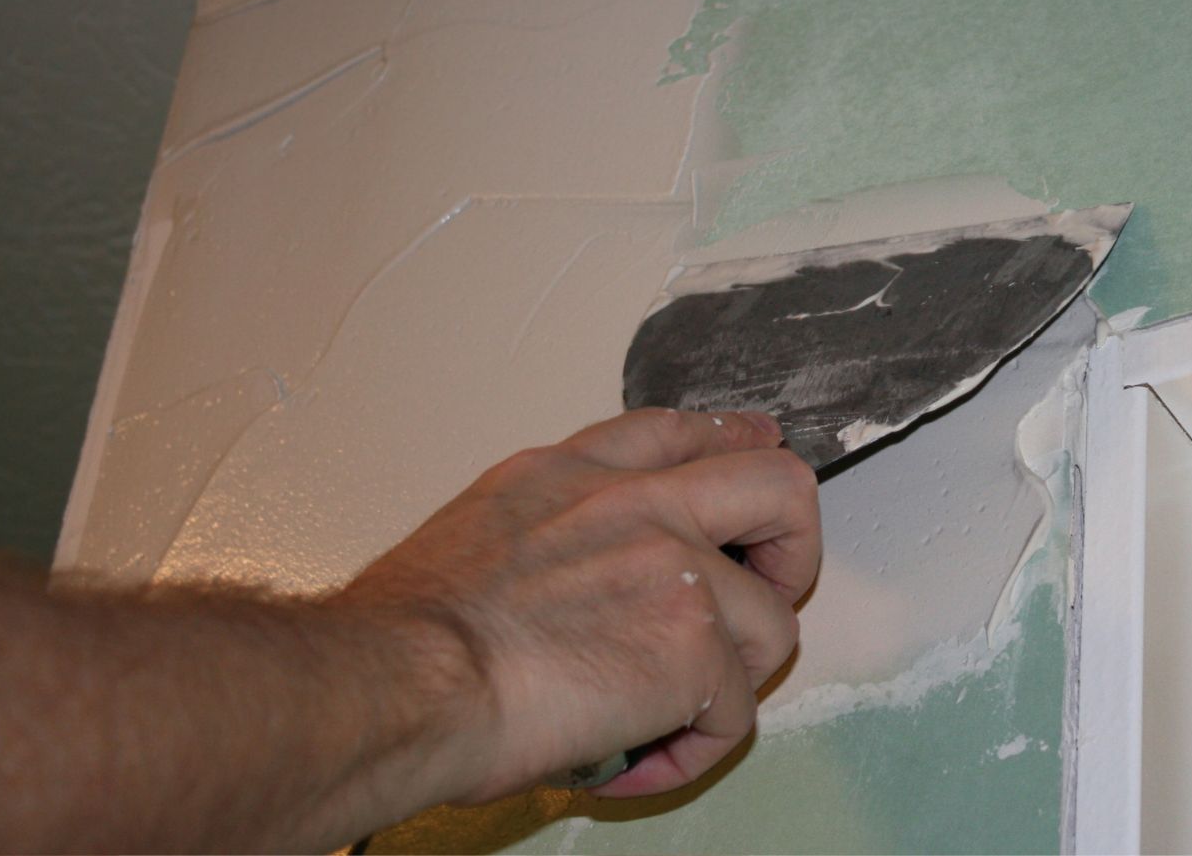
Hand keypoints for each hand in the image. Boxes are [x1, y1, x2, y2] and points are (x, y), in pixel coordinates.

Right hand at [334, 408, 819, 802]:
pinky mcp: (694, 645)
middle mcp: (636, 503)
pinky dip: (693, 750)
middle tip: (766, 597)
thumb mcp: (478, 529)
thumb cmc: (404, 635)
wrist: (397, 681)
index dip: (736, 443)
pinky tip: (639, 759)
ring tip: (670, 714)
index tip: (759, 450)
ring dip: (731, 680)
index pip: (682, 433)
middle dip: (795, 548)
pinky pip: (734, 714)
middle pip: (780, 485)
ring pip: (772, 623)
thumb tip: (574, 583)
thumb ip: (551, 531)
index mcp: (574, 474)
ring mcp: (676, 566)